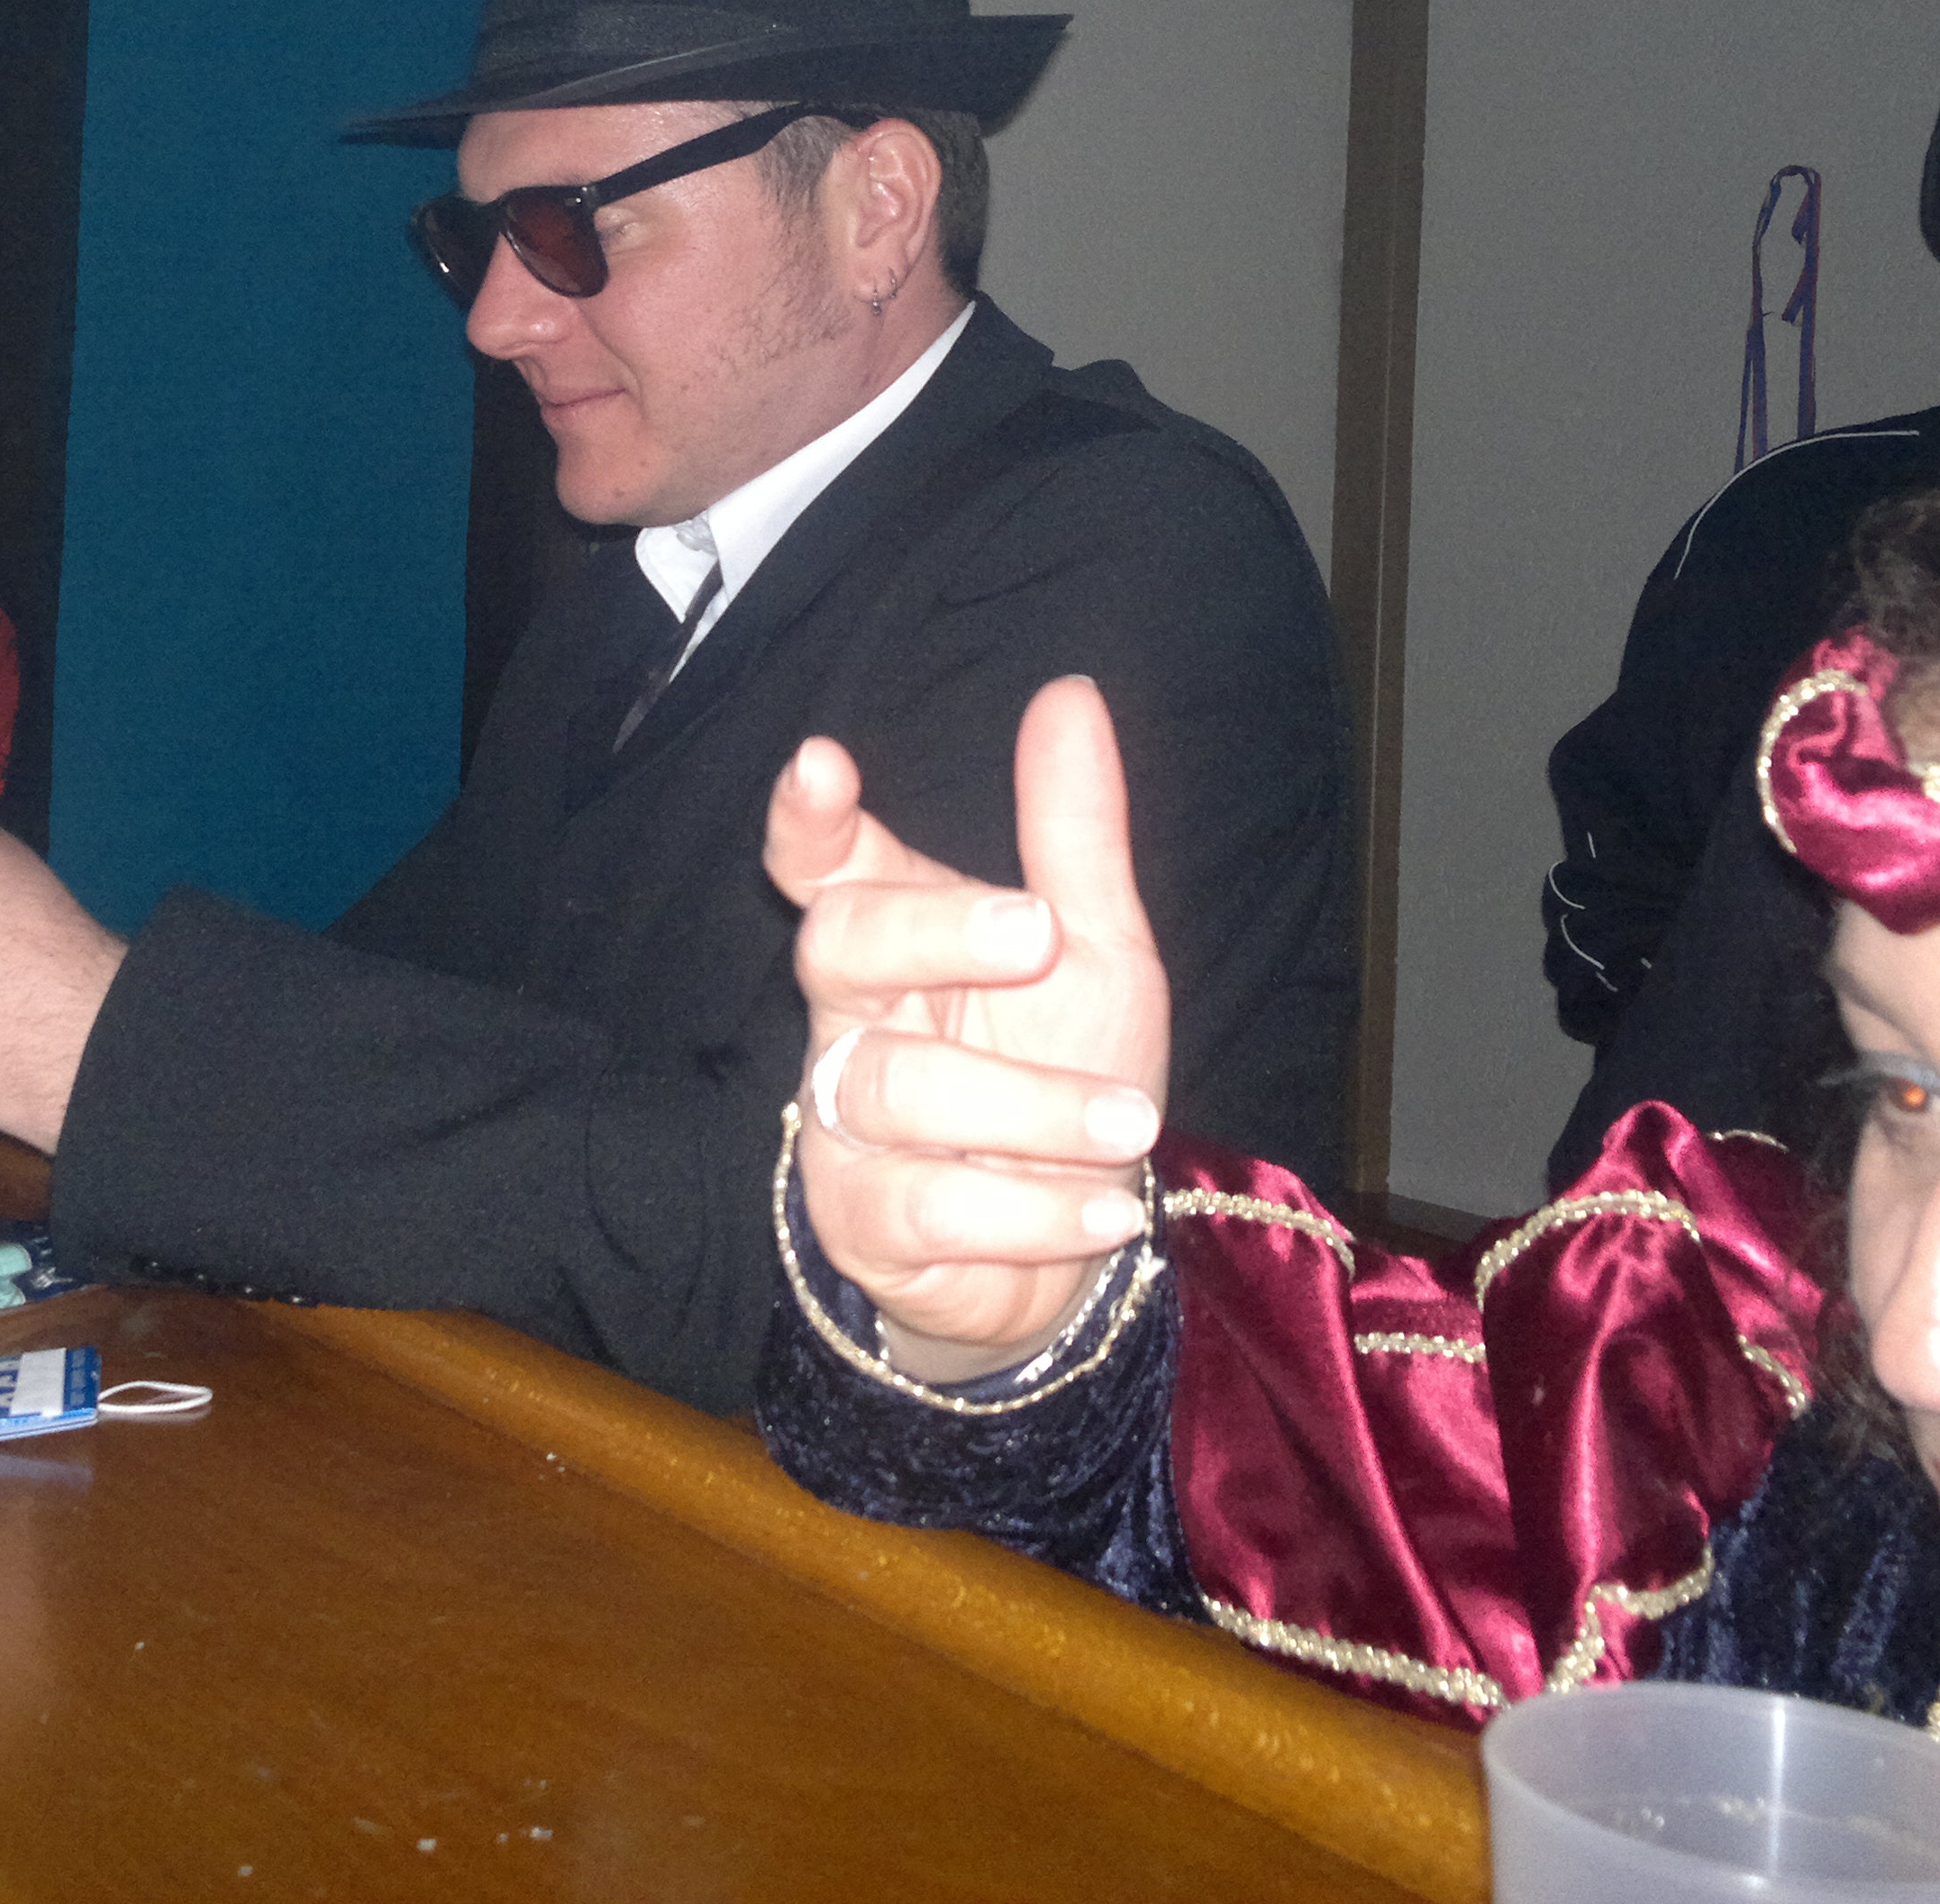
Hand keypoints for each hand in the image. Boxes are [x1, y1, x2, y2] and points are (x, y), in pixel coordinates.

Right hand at [762, 675, 1172, 1381]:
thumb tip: (1071, 693)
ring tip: (1130, 1121)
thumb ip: (1073, 835)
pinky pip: (928, 1206)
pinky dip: (1032, 1209)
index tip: (822, 763)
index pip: (824, 863)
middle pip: (836, 945)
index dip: (808, 817)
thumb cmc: (1067, 1071)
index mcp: (897, 934)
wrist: (1073, 1247)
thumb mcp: (1093, 951)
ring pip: (894, 1087)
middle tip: (1037, 933)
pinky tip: (1106, 1208)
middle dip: (932, 929)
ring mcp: (843, 1124)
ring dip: (1030, 1104)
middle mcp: (851, 1017)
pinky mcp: (863, 1223)